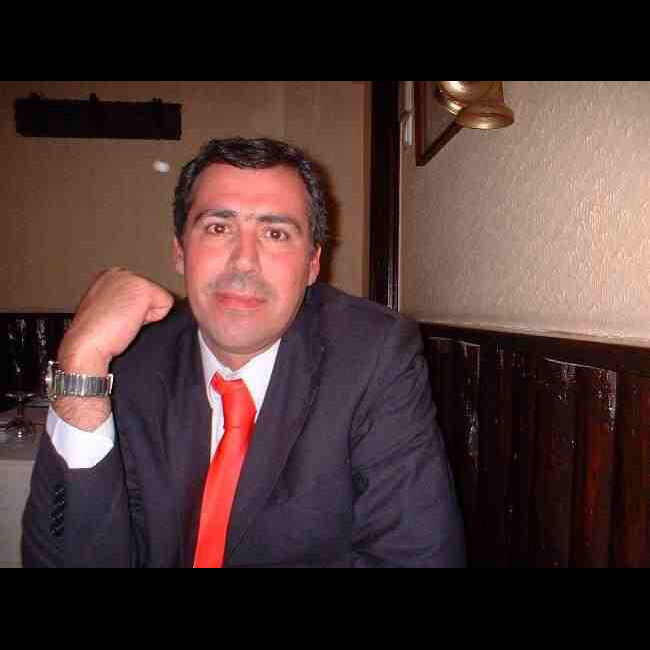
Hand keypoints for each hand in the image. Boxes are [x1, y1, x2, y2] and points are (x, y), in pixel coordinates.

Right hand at [58, 268, 174, 374]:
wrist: (87, 345)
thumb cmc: (96, 335)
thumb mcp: (110, 309)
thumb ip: (125, 301)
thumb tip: (140, 306)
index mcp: (109, 277)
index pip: (142, 291)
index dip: (135, 310)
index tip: (117, 318)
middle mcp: (119, 273)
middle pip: (152, 293)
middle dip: (142, 311)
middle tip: (120, 322)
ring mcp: (131, 278)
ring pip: (160, 298)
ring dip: (146, 315)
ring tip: (124, 322)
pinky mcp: (143, 288)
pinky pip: (167, 304)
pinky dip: (154, 318)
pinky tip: (132, 321)